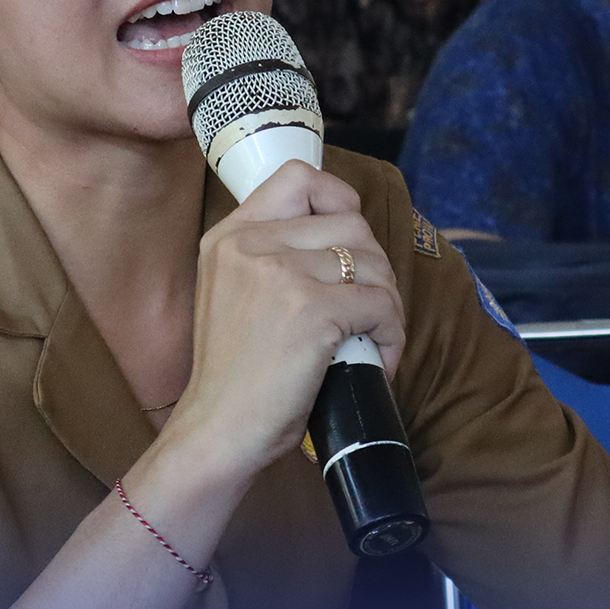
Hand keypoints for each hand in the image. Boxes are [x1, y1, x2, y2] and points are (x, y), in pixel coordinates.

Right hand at [164, 161, 404, 478]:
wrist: (217, 431)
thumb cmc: (233, 378)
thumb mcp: (229, 295)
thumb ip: (267, 259)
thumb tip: (342, 243)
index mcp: (229, 236)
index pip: (298, 177)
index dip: (339, 200)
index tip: (349, 243)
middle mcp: (251, 244)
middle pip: (350, 224)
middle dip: (375, 268)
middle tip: (369, 312)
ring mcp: (282, 273)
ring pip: (374, 264)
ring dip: (388, 304)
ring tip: (374, 340)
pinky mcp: (313, 310)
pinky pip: (382, 304)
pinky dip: (391, 335)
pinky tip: (377, 361)